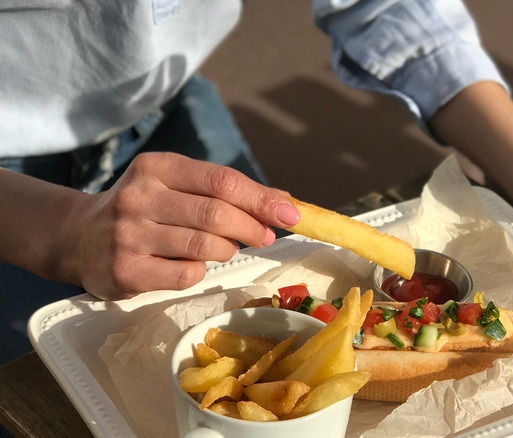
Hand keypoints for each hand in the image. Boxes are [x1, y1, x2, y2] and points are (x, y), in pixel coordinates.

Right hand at [65, 152, 300, 299]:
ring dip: (227, 250)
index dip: (262, 199)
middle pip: (216, 214)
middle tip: (265, 237)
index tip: (290, 214)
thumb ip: (225, 191)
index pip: (222, 180)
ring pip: (205, 247)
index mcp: (157, 167)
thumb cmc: (144, 208)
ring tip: (223, 248)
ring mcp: (129, 235)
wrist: (77, 236)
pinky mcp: (126, 271)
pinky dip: (200, 272)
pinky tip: (190, 265)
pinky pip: (186, 275)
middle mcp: (139, 197)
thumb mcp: (176, 185)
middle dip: (252, 228)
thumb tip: (285, 202)